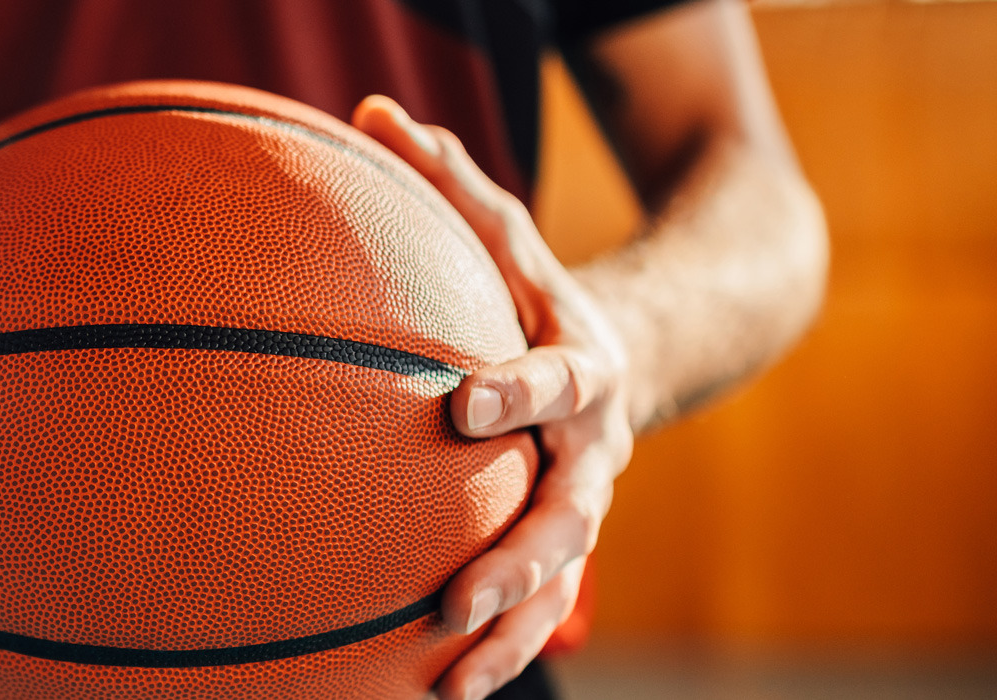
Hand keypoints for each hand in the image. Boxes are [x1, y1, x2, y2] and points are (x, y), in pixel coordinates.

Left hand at [353, 96, 635, 699]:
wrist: (637, 351)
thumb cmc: (537, 289)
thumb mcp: (506, 232)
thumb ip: (447, 181)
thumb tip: (369, 112)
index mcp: (581, 364)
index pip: (557, 376)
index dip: (519, 389)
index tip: (463, 403)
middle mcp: (592, 446)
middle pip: (571, 511)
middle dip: (520, 558)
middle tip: (455, 596)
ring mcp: (583, 503)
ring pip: (559, 581)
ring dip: (512, 635)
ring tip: (452, 683)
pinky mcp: (563, 542)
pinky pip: (539, 608)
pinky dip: (501, 652)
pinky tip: (440, 694)